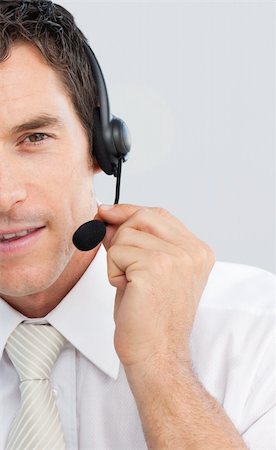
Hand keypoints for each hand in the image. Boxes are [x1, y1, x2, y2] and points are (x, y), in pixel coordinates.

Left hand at [97, 204, 214, 371]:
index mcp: (197, 251)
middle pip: (142, 216)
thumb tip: (109, 219)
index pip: (159, 214)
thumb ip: (135, 241)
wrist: (157, 354)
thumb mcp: (149, 270)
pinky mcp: (155, 266)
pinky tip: (128, 291)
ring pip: (125, 233)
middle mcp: (192, 251)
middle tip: (122, 265)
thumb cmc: (152, 319)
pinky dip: (113, 271)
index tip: (109, 214)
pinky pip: (116, 252)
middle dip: (120, 234)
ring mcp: (177, 257)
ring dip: (117, 259)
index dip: (130, 212)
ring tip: (131, 285)